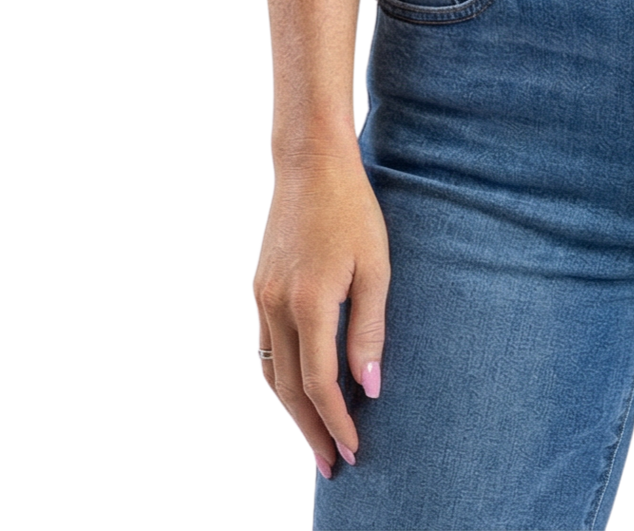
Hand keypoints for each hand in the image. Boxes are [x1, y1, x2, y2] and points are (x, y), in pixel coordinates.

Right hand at [250, 145, 390, 481]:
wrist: (309, 164)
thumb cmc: (352, 210)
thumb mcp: (376, 266)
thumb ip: (371, 329)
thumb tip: (372, 388)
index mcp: (310, 303)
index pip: (320, 384)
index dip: (336, 422)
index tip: (355, 451)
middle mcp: (276, 307)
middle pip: (288, 391)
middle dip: (311, 433)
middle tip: (332, 468)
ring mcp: (260, 299)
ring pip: (269, 375)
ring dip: (289, 414)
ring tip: (312, 442)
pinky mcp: (256, 289)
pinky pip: (262, 350)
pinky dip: (276, 381)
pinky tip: (291, 396)